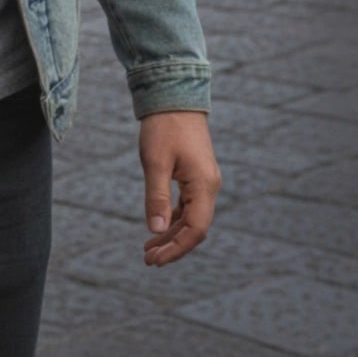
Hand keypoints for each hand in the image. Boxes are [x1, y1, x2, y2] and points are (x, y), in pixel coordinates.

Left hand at [140, 111, 220, 266]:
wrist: (174, 96)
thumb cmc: (163, 127)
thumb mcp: (155, 161)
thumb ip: (156, 196)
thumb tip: (155, 230)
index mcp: (204, 185)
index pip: (195, 229)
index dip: (176, 248)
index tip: (155, 260)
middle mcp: (209, 187)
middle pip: (195, 228)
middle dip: (172, 246)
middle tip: (148, 259)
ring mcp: (204, 181)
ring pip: (191, 218)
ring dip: (171, 234)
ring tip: (149, 249)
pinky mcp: (196, 175)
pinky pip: (188, 205)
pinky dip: (173, 218)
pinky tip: (158, 226)